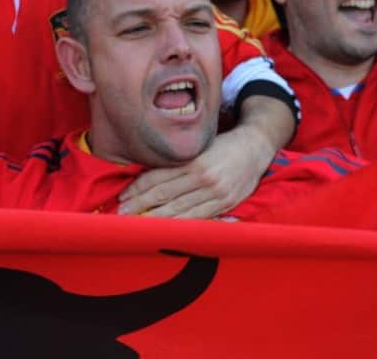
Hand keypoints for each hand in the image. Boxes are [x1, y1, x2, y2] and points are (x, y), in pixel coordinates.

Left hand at [116, 128, 269, 217]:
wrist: (255, 148)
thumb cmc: (221, 146)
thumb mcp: (197, 146)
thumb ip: (176, 161)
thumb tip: (145, 176)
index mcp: (193, 161)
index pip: (158, 178)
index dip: (137, 189)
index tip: (122, 197)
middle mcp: (203, 178)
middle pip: (164, 195)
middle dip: (140, 205)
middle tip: (121, 213)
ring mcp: (215, 194)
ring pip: (179, 211)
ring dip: (155, 219)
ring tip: (137, 224)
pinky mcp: (225, 205)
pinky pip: (198, 218)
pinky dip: (180, 225)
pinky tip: (165, 229)